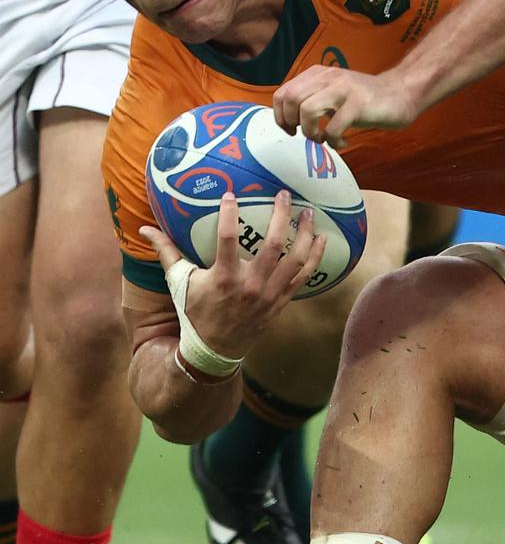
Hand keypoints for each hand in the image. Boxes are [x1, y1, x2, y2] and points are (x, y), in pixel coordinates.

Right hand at [139, 191, 325, 359]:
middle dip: (281, 216)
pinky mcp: (282, 300)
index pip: (227, 238)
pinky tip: (321, 238)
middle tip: (284, 194)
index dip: (229, 213)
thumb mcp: (178, 283)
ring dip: (305, 233)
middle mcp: (250, 284)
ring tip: (309, 212)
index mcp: (223, 278)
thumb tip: (144, 229)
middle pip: (272, 244)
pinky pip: (305, 275)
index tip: (232, 193)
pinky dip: (315, 256)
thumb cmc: (195, 312)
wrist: (214, 350)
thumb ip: (166, 253)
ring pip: (295, 258)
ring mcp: (270, 293)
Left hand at [273, 65, 417, 147]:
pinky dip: (334, 141)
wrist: (400, 93)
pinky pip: (334, 128)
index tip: (291, 130)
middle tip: (308, 135)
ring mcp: (343, 89)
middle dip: (293, 124)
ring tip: (324, 139)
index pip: (282, 93)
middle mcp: (328, 77)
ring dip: (312, 133)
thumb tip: (287, 118)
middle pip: (291, 100)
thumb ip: (311, 98)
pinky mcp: (359, 104)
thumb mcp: (332, 92)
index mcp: (317, 74)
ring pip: (308, 111)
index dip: (280, 116)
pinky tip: (343, 142)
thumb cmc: (364, 99)